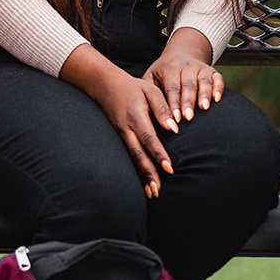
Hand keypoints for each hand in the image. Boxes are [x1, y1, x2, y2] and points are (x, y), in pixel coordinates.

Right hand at [61, 45, 176, 196]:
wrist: (106, 86)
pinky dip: (136, 171)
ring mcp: (120, 135)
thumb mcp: (151, 91)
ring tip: (152, 193)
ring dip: (142, 177)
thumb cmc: (134, 88)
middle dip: (149, 173)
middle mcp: (126, 129)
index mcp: (135, 116)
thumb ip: (163, 108)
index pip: (148, 138)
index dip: (158, 153)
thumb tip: (174, 128)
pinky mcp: (120, 138)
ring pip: (132, 159)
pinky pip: (129, 157)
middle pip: (138, 154)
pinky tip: (143, 184)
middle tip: (158, 190)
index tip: (169, 168)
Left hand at [144, 28, 223, 123]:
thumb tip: (146, 111)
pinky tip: (217, 99)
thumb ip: (149, 91)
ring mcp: (200, 68)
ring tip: (204, 108)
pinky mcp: (211, 70)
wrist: (180, 54)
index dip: (174, 103)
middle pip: (188, 85)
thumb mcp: (151, 77)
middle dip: (188, 102)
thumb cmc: (163, 73)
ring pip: (203, 81)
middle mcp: (186, 67)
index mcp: (169, 69)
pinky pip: (217, 78)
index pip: (172, 88)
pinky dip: (218, 88)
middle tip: (188, 117)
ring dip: (204, 95)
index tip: (175, 119)